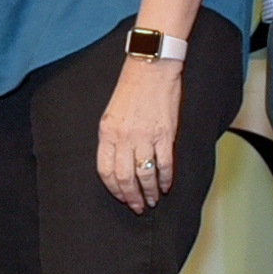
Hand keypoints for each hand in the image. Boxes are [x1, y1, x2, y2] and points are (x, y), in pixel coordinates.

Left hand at [95, 56, 182, 212]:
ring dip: (149, 192)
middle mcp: (124, 137)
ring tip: (153, 200)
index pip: (105, 171)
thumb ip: (112, 138)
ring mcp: (145, 136)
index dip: (114, 189)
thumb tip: (118, 163)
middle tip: (138, 207)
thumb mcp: (112, 113)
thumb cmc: (131, 88)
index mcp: (107, 132)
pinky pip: (164, 164)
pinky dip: (166, 179)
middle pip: (124, 178)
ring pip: (145, 175)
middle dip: (131, 197)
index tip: (121, 198)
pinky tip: (166, 186)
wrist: (150, 66)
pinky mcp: (165, 134)